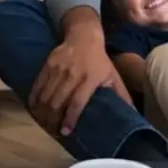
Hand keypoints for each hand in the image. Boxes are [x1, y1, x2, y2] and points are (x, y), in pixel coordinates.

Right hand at [28, 20, 132, 137]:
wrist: (84, 36)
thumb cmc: (100, 61)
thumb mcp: (113, 76)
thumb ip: (121, 95)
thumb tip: (132, 114)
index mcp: (90, 79)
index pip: (77, 102)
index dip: (70, 118)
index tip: (66, 131)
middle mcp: (72, 75)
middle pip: (58, 102)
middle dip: (53, 120)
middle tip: (53, 132)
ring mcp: (58, 69)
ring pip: (46, 97)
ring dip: (43, 114)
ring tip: (45, 124)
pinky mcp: (47, 66)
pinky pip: (37, 87)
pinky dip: (34, 101)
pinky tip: (35, 111)